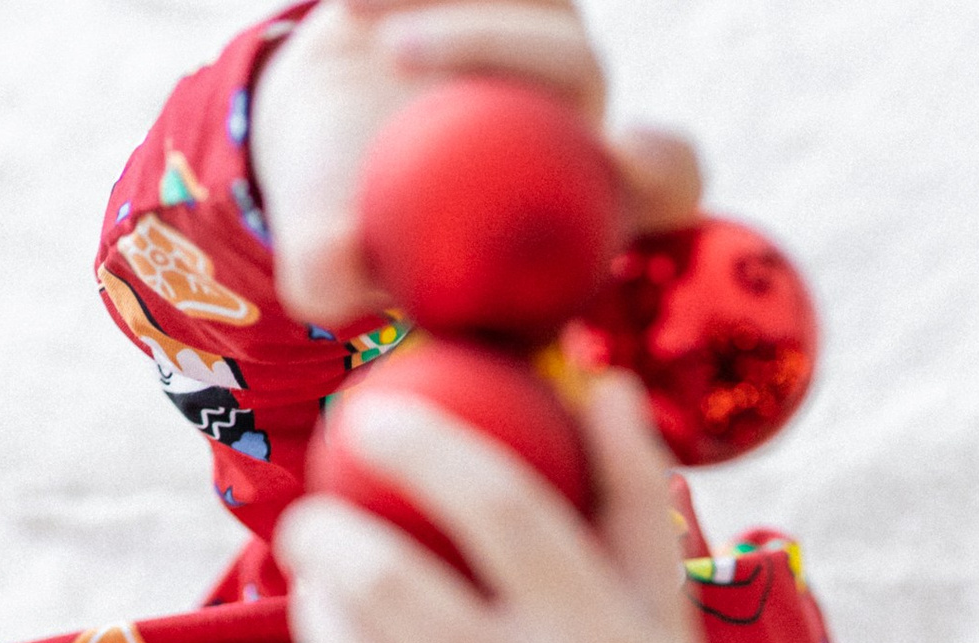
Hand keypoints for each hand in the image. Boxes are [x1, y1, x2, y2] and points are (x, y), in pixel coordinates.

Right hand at [251, 0, 703, 327]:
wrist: (313, 137)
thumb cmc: (342, 219)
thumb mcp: (326, 263)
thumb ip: (334, 280)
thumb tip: (336, 270)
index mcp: (577, 196)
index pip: (665, 181)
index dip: (660, 165)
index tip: (620, 153)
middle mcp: (575, 112)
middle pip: (580, 64)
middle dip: (496, 46)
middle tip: (400, 54)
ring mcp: (543, 38)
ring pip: (531, 2)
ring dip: (448, 7)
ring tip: (357, 20)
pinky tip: (352, 6)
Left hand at [278, 374, 724, 642]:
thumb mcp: (666, 639)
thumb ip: (636, 508)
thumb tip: (600, 377)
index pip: (503, 506)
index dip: (427, 444)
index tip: (383, 411)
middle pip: (384, 570)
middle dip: (326, 524)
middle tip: (321, 507)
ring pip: (342, 631)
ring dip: (318, 587)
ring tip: (334, 575)